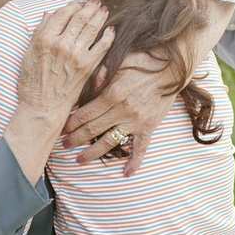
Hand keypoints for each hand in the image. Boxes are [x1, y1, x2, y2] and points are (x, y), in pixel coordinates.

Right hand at [17, 0, 113, 140]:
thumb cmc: (31, 83)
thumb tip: (49, 14)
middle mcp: (61, 44)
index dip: (72, 5)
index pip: (62, 13)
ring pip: (92, 27)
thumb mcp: (27, 54)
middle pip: (80, 17)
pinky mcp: (87, 66)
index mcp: (44, 39)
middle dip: (90, 5)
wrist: (42, 107)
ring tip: (105, 8)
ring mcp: (76, 55)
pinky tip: (111, 30)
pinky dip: (108, 36)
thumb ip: (38, 32)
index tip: (77, 3)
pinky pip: (102, 46)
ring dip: (100, 15)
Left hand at [61, 52, 177, 175]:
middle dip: (76, 139)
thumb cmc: (142, 60)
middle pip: (93, 129)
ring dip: (93, 153)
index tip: (61, 129)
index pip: (85, 113)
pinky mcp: (149, 127)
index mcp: (112, 93)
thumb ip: (100, 73)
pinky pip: (141, 148)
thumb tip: (87, 86)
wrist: (172, 67)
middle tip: (63, 146)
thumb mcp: (118, 61)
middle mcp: (123, 110)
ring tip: (79, 160)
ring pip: (110, 142)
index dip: (71, 123)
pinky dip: (135, 162)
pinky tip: (126, 174)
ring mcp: (136, 121)